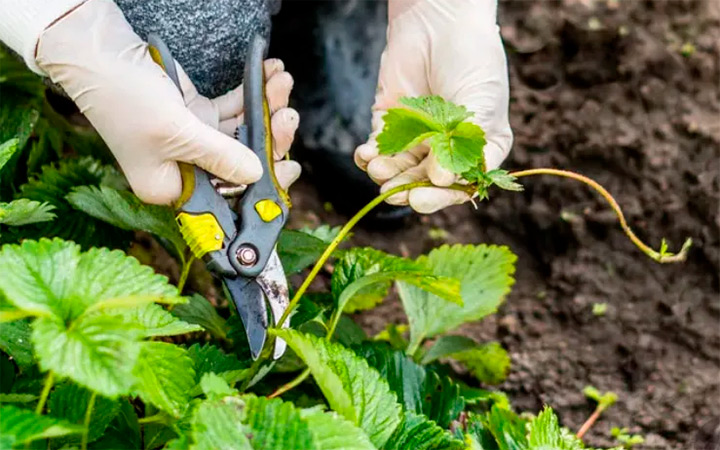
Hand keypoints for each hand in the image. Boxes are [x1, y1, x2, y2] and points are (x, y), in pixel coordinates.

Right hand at [35, 0, 299, 204]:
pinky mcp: (195, 115)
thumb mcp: (176, 132)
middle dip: (269, 141)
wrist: (99, 51)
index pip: (225, 201)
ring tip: (281, 84)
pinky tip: (269, 75)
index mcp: (171, 189)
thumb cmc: (124, 97)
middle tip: (287, 118)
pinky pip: (232, 110)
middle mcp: (183, 170)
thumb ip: (221, 156)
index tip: (287, 170)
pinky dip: (251, 95)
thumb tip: (258, 174)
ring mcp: (192, 141)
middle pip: (241, 166)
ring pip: (241, 135)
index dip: (260, 189)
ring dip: (265, 109)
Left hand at [354, 0, 511, 213]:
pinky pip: (378, 150)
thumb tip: (442, 180)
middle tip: (395, 193)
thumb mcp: (481, 102)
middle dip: (410, 190)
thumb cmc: (471, 58)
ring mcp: (418, 138)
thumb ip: (464, 143)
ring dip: (388, 176)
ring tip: (378, 169)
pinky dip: (369, 157)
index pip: (461, 185)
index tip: (422, 197)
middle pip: (427, 183)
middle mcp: (447, 149)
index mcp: (477, 149)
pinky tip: (365, 156)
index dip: (442, 196)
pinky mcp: (389, 125)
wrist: (438, 20)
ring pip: (400, 170)